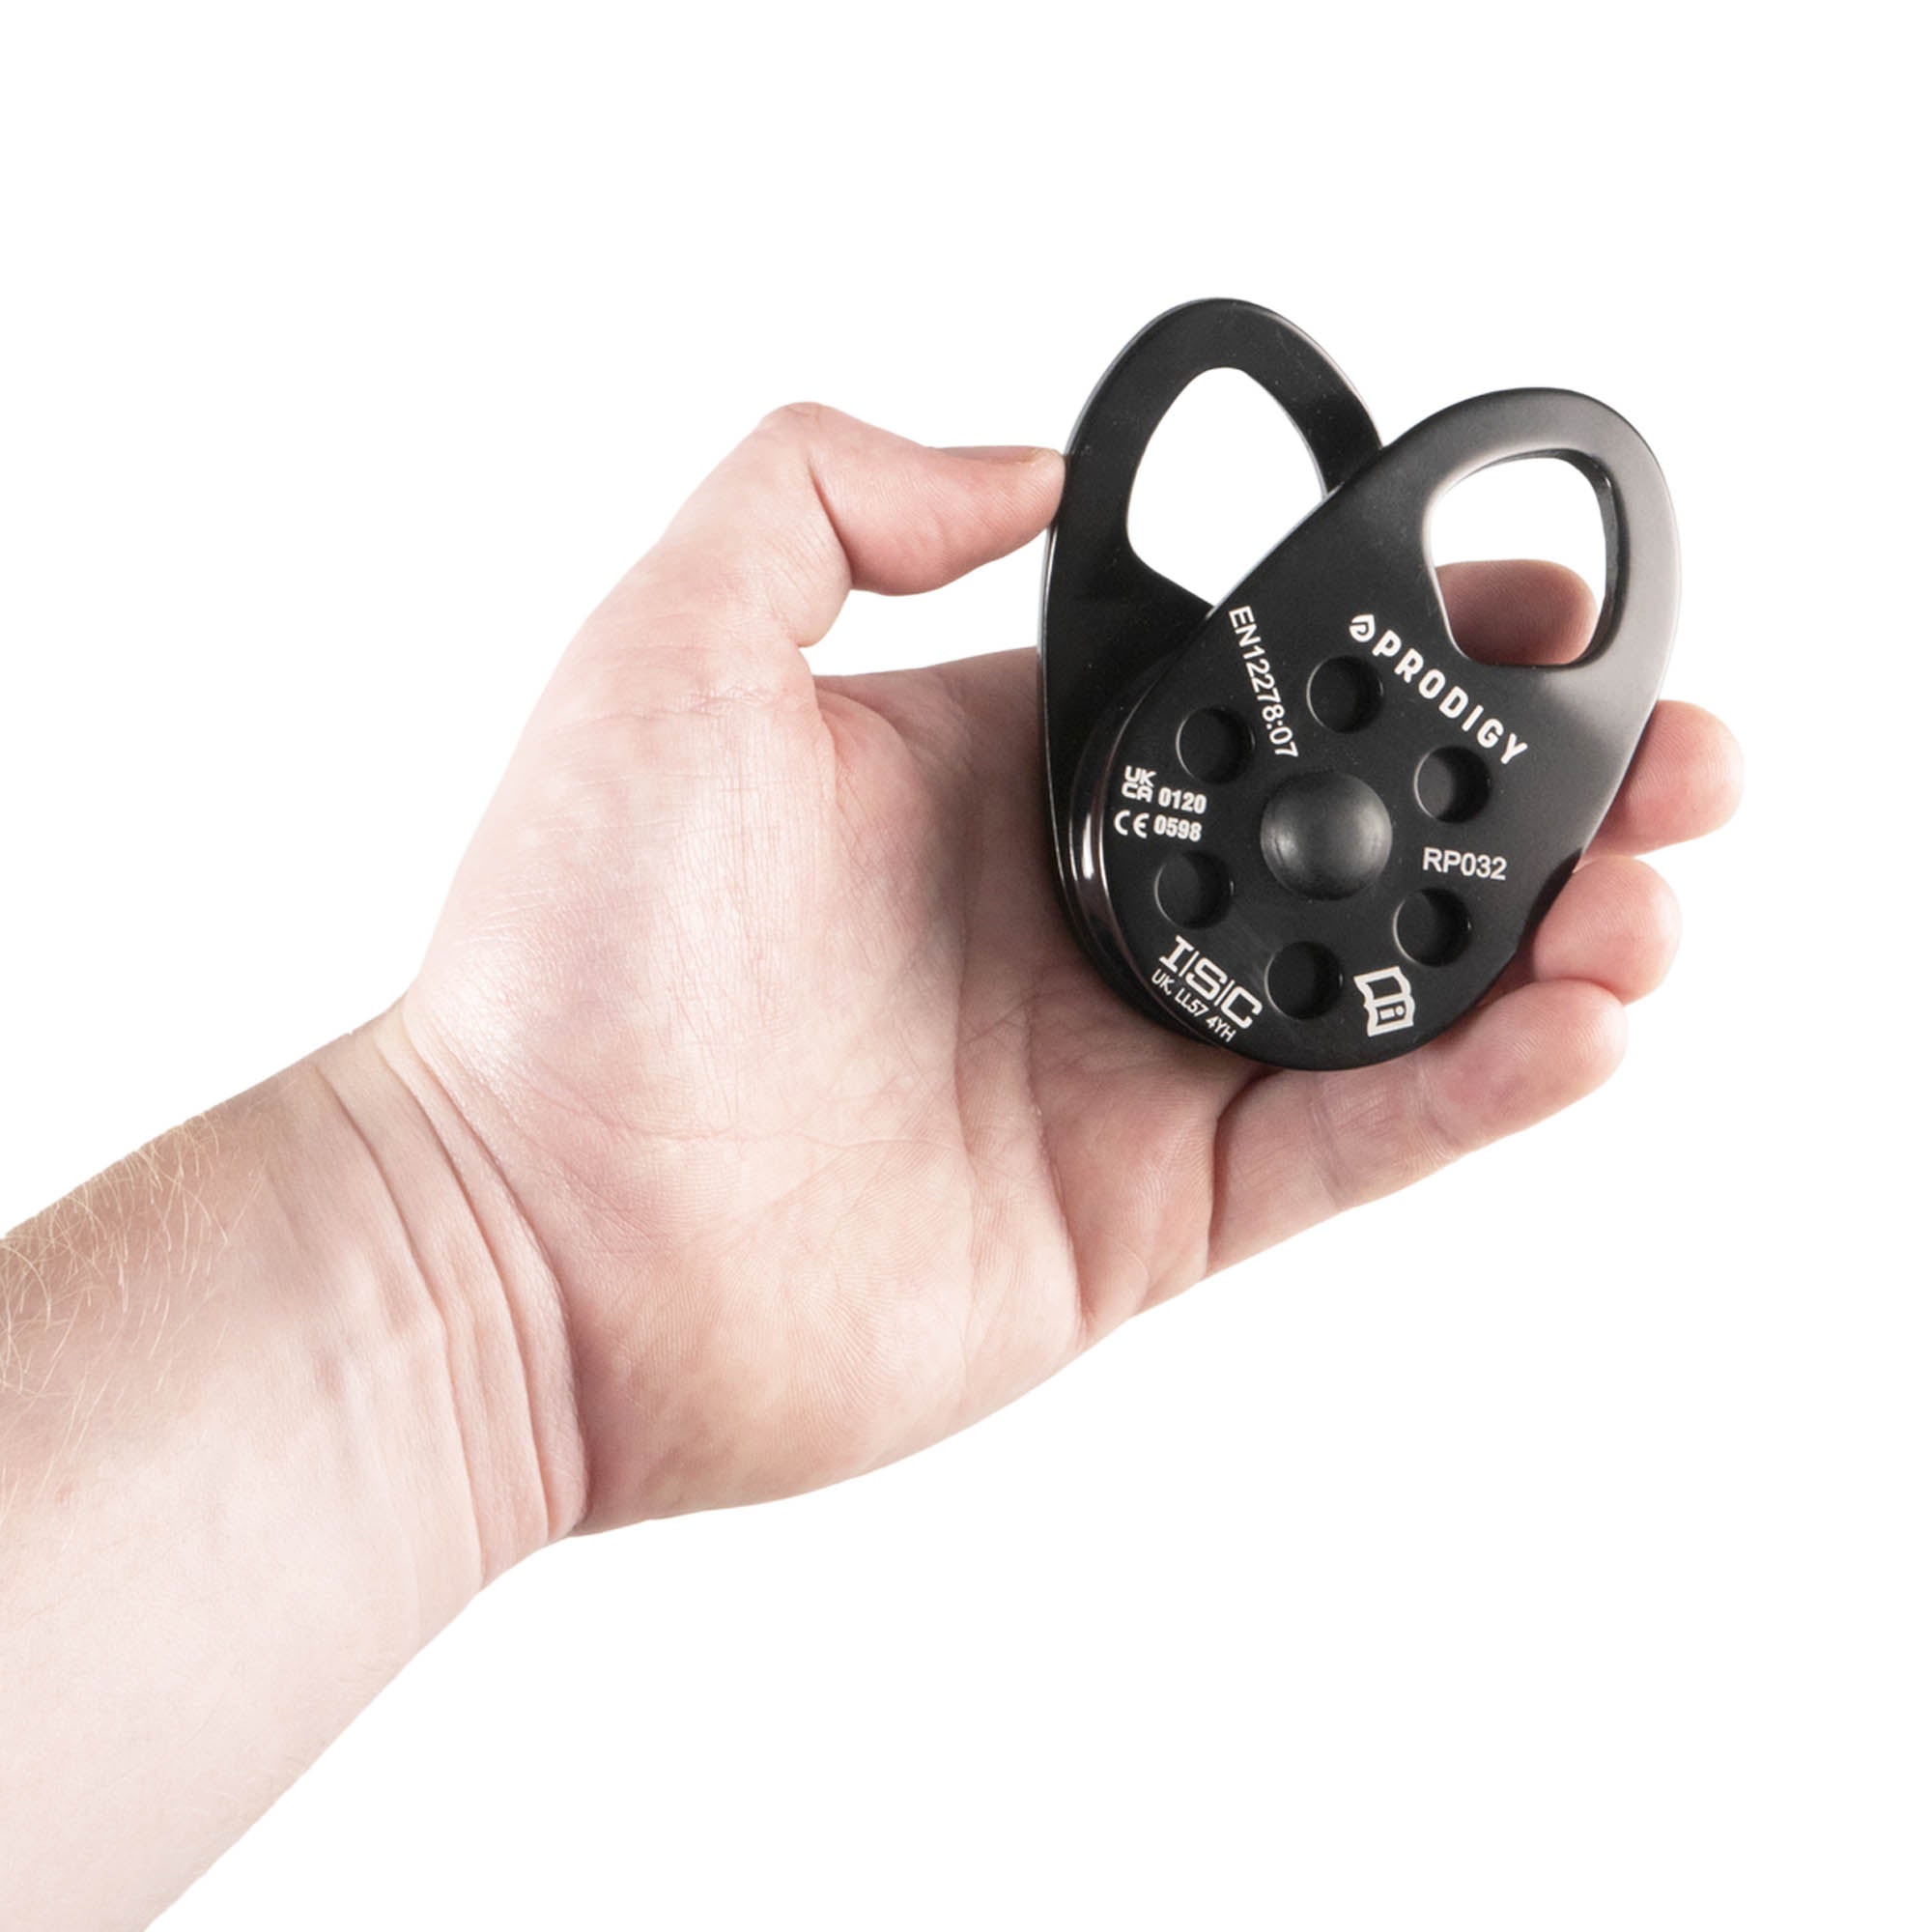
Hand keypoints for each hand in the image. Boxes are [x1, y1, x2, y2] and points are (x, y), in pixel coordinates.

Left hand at [388, 403, 1742, 1528]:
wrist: (521, 1242)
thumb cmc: (566, 952)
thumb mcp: (672, 641)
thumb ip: (836, 495)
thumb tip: (1034, 467)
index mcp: (1004, 771)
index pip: (1250, 686)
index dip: (1400, 642)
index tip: (1530, 609)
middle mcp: (1082, 913)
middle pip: (1355, 833)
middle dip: (1526, 788)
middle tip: (1670, 756)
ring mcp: (1123, 1070)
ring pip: (1386, 991)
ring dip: (1544, 939)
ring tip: (1653, 891)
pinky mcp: (1147, 1215)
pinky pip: (1348, 1141)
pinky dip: (1477, 1089)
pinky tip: (1581, 1025)